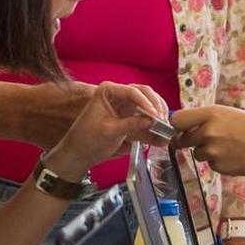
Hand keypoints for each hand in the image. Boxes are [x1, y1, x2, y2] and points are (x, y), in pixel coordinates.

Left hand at [47, 81, 168, 175]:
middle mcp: (118, 94)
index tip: (156, 117)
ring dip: (158, 114)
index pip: (133, 92)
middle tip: (163, 121)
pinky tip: (162, 134)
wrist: (78, 153)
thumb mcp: (109, 131)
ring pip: (148, 104)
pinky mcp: (129, 117)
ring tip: (166, 127)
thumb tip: (152, 121)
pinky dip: (154, 124)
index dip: (147, 103)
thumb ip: (131, 125)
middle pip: (144, 94)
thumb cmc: (88, 139)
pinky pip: (145, 117)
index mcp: (109, 91)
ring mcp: (125, 105)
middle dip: (156, 106)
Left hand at [172, 106, 244, 178]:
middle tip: (206, 140)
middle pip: (182, 140)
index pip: (177, 120)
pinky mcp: (219, 167)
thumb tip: (188, 126)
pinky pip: (211, 164)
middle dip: (189, 141)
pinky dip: (220, 162)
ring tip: (230, 147)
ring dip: (207, 152)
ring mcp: (212, 151)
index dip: (177, 126)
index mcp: (211, 114)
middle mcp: (207, 132)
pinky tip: (236, 156)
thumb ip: (208, 119)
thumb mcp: (230, 113)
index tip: (181, 129)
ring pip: (198, 153)